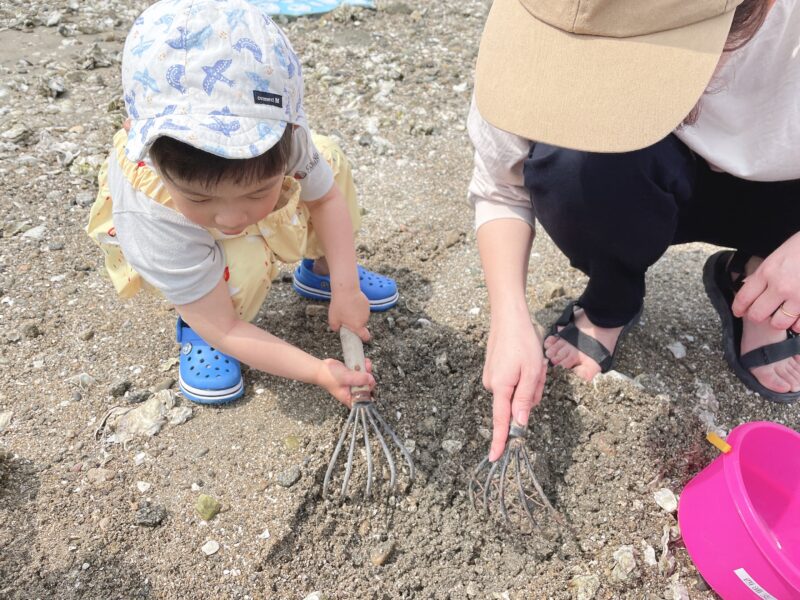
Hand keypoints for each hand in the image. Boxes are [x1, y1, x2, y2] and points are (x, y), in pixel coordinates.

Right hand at [316, 357, 374, 406]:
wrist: (322, 368)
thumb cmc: (330, 377)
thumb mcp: (346, 378)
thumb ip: (359, 379)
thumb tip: (371, 379)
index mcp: (351, 399)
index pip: (366, 401)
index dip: (370, 392)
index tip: (369, 383)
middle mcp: (354, 393)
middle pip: (368, 388)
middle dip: (369, 378)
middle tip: (367, 370)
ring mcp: (355, 384)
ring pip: (367, 378)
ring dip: (368, 370)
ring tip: (365, 363)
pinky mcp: (354, 376)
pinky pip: (363, 372)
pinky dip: (365, 366)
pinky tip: (364, 361)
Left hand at [328, 287, 370, 340]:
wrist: (346, 290)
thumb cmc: (339, 305)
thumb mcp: (333, 320)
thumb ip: (336, 328)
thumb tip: (337, 329)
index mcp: (357, 326)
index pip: (366, 337)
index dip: (363, 338)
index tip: (360, 338)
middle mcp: (364, 320)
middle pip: (361, 325)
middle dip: (355, 324)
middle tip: (345, 318)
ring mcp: (366, 311)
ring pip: (361, 317)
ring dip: (356, 315)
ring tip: (347, 308)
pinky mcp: (366, 303)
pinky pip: (362, 309)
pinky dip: (357, 307)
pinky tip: (351, 303)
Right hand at [483, 312, 547, 460]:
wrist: (508, 316)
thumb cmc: (523, 341)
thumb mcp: (532, 371)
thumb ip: (525, 399)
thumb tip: (520, 424)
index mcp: (501, 387)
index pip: (500, 420)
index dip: (499, 440)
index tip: (494, 457)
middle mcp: (492, 384)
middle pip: (516, 404)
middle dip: (531, 393)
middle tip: (538, 371)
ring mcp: (491, 377)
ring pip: (517, 392)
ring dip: (529, 382)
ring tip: (531, 361)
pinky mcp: (494, 370)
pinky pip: (513, 382)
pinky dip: (522, 375)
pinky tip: (524, 358)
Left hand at [732, 232, 799, 332]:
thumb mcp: (778, 256)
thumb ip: (764, 273)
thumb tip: (750, 286)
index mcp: (768, 272)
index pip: (744, 297)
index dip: (738, 308)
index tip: (738, 312)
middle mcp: (780, 286)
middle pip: (757, 314)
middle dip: (757, 316)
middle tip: (762, 313)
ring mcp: (798, 297)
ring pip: (778, 323)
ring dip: (779, 321)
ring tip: (783, 314)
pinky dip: (798, 324)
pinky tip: (798, 317)